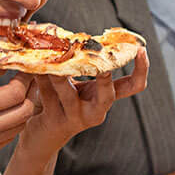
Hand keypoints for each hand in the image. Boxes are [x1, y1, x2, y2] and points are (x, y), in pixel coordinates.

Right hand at [0, 63, 35, 174]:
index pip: (14, 94)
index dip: (24, 79)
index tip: (23, 68)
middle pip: (25, 112)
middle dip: (30, 94)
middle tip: (26, 80)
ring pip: (19, 127)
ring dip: (23, 110)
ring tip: (17, 95)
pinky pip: (6, 139)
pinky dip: (11, 124)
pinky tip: (3, 112)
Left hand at [16, 49, 151, 156]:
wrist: (40, 138)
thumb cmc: (59, 104)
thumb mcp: (75, 85)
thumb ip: (79, 66)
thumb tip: (75, 36)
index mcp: (104, 98)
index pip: (133, 86)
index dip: (142, 69)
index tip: (141, 49)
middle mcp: (95, 111)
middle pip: (108, 96)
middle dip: (104, 78)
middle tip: (101, 63)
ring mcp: (76, 118)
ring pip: (69, 94)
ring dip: (59, 75)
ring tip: (50, 59)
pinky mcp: (55, 122)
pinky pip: (48, 96)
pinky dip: (40, 79)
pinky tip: (33, 68)